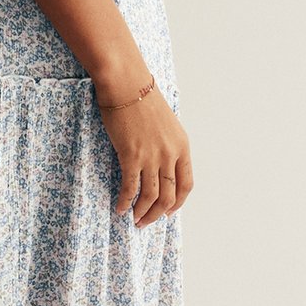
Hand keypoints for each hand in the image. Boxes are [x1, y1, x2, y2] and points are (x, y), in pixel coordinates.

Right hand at [95, 79, 193, 225]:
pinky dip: (125, 201)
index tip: (168, 211)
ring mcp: (151, 156)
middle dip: (158, 214)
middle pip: (169, 196)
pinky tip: (119, 208)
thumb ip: (166, 145)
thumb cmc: (142, 99)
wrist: (126, 84)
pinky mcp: (131, 156)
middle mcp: (170, 154)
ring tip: (134, 220)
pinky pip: (130, 187)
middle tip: (146, 221)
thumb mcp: (165, 124)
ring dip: (143, 213)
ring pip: (151, 196)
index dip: (178, 203)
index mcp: (182, 146)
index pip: (186, 185)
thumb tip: (158, 164)